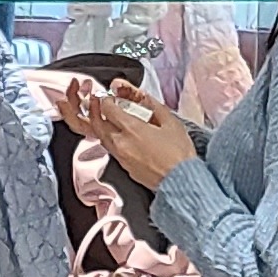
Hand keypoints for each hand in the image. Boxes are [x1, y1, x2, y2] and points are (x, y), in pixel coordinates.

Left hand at [59, 72, 198, 190]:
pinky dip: (111, 139)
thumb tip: (143, 96)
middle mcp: (121, 143)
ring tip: (110, 119)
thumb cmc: (178, 154)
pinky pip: (111, 149)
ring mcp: (121, 157)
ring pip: (102, 137)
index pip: (108, 109)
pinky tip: (120, 136)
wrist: (181, 180)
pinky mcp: (124, 167)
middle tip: (101, 104)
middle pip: (98, 123)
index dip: (106, 99)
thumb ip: (153, 106)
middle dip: (97, 111)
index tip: (110, 96)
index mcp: (131, 129)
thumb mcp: (170, 122)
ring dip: (102, 126)